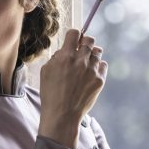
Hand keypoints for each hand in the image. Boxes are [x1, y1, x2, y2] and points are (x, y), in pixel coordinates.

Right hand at [38, 29, 107, 147]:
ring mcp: (92, 70)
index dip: (73, 35)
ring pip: (97, 52)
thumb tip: (65, 50)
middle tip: (81, 50)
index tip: (73, 40)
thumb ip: (56, 57)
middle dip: (84, 43)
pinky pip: (103, 65)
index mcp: (65, 56)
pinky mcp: (100, 80)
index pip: (74, 33)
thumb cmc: (51, 94)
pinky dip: (98, 66)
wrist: (63, 115)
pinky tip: (90, 73)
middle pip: (89, 40)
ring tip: (85, 64)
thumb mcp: (46, 71)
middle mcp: (80, 61)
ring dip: (91, 55)